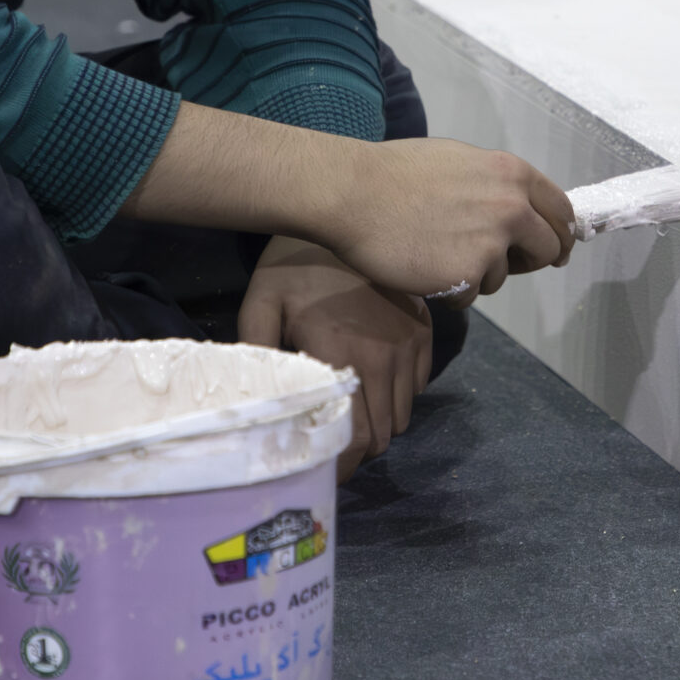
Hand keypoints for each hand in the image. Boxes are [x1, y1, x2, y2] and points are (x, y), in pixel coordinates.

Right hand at [120, 105, 574, 302]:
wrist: (352, 194)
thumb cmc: (394, 174)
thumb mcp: (458, 162)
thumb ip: (495, 184)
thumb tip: (519, 207)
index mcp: (511, 172)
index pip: (561, 209)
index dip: (559, 232)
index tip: (554, 247)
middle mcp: (511, 206)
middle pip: (549, 247)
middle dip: (529, 260)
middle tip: (502, 265)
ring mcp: (492, 242)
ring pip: (504, 275)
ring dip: (479, 274)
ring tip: (437, 252)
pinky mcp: (469, 274)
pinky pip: (472, 294)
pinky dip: (451, 289)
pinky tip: (424, 267)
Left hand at [239, 236, 430, 479]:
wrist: (341, 208)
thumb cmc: (293, 263)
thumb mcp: (261, 306)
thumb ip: (258, 356)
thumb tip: (256, 404)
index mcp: (345, 358)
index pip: (356, 438)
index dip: (342, 466)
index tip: (324, 470)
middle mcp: (386, 358)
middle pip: (383, 436)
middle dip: (357, 449)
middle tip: (331, 442)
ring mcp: (409, 343)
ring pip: (402, 415)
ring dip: (378, 422)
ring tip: (349, 410)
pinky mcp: (423, 329)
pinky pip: (417, 385)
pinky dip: (397, 394)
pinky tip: (370, 378)